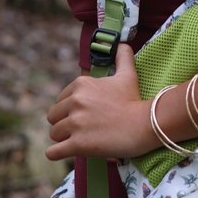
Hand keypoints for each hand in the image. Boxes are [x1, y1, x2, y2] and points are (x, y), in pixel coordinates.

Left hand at [46, 44, 152, 159]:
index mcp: (81, 84)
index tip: (86, 114)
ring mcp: (75, 124)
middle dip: (64, 123)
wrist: (145, 124)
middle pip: (53, 117)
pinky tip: (66, 151)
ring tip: (81, 139)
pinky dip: (57, 153)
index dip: (71, 109)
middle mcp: (75, 102)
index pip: (60, 100)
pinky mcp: (77, 144)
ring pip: (54, 134)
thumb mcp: (128, 74)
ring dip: (64, 138)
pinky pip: (52, 152)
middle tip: (82, 128)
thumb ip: (123, 57)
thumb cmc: (135, 100)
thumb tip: (122, 44)